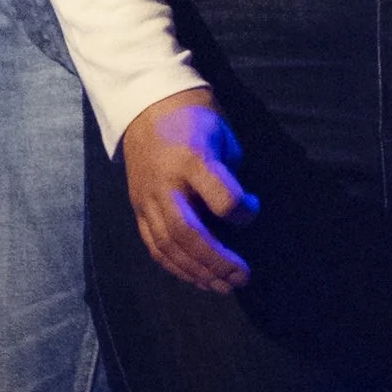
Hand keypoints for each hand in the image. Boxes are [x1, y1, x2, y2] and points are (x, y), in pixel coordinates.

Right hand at [119, 90, 257, 290]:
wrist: (146, 104)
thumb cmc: (195, 117)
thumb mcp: (222, 134)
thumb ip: (229, 175)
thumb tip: (238, 213)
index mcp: (192, 159)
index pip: (221, 198)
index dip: (243, 212)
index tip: (253, 210)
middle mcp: (166, 183)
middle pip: (188, 233)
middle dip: (217, 261)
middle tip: (242, 276)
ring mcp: (147, 198)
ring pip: (168, 245)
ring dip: (198, 272)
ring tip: (223, 286)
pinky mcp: (138, 207)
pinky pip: (153, 245)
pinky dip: (175, 266)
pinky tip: (197, 278)